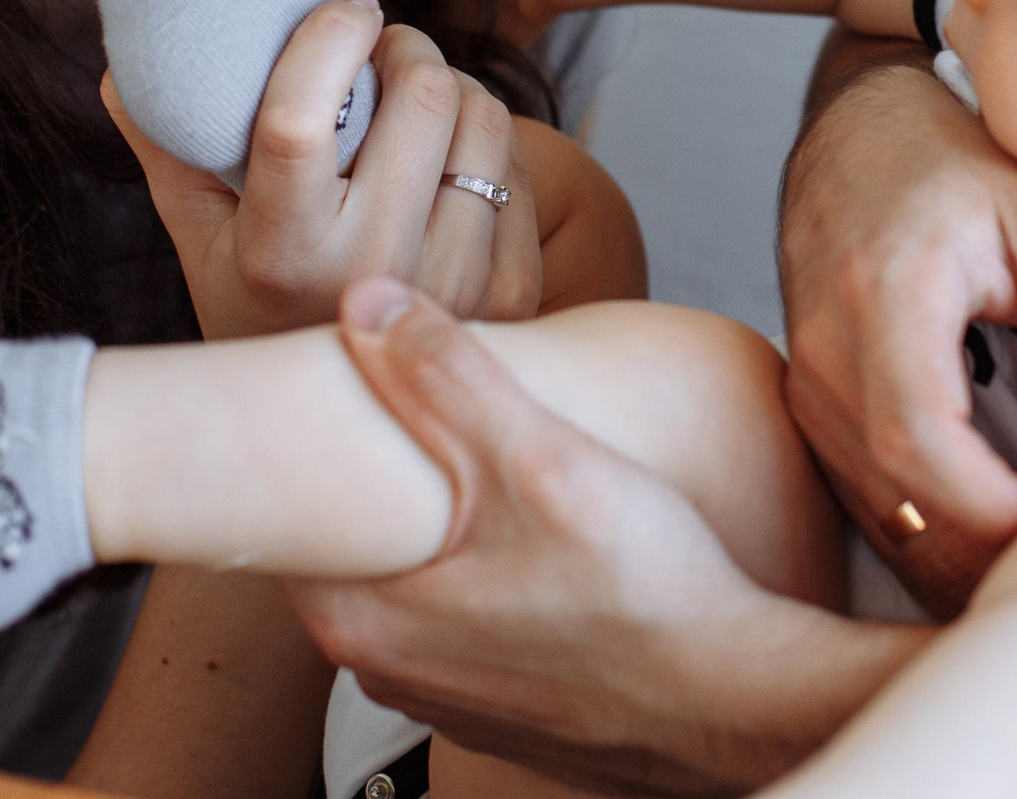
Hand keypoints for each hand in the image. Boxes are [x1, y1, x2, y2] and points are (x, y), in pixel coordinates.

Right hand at [105, 0, 541, 337]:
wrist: (347, 412)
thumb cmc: (259, 302)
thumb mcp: (200, 237)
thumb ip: (169, 147)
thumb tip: (125, 67)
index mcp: (283, 253)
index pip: (301, 118)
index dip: (328, 40)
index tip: (345, 6)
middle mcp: (375, 271)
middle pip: (424, 97)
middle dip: (405, 48)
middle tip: (384, 48)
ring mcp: (456, 285)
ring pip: (485, 120)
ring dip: (454, 87)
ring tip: (417, 99)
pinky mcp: (515, 291)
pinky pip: (519, 167)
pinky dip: (487, 142)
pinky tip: (450, 157)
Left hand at [287, 280, 783, 795]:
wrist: (732, 706)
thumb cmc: (639, 596)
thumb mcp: (535, 457)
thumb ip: (444, 374)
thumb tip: (367, 302)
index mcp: (364, 618)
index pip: (284, 518)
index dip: (311, 448)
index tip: (342, 397)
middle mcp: (388, 673)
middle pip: (348, 551)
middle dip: (379, 486)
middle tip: (420, 415)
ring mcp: (446, 701)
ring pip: (409, 592)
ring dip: (438, 538)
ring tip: (487, 475)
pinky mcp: (504, 714)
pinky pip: (465, 630)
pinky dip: (486, 585)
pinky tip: (540, 548)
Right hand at [779, 52, 1016, 612]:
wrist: (857, 131)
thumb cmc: (950, 161)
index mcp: (884, 295)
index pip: (919, 438)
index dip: (991, 506)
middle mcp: (826, 350)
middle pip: (897, 495)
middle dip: (989, 551)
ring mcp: (808, 384)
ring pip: (879, 510)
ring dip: (962, 554)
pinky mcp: (812, 406)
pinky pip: (867, 496)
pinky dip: (934, 531)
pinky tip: (999, 536)